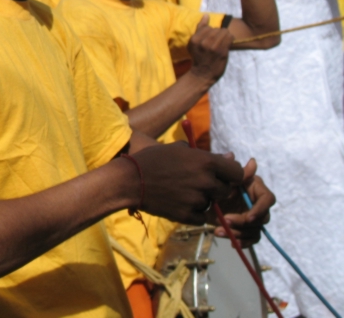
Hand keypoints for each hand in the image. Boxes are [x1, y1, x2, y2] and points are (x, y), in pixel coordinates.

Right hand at [129, 142, 244, 224]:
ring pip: (212, 203)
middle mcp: (206, 181)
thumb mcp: (178, 150)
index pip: (237, 172)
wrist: (130, 181)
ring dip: (203, 199)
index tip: (222, 174)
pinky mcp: (188, 216)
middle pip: (226, 190)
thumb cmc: (152, 160)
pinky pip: (201, 216)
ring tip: (182, 192)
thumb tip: (229, 156)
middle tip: (199, 184)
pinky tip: (179, 202)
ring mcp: (198, 200)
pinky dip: (193, 212)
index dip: (231, 173)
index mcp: (206, 162)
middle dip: (216, 188)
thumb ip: (205, 154)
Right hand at [187, 15, 233, 85]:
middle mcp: (203, 42)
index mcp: (194, 39)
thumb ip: (200, 29)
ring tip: (222, 43)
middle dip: (218, 34)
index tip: (210, 39)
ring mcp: (213, 47)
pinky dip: (230, 40)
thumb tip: (206, 15)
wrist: (202, 74)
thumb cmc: (198, 58)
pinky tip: (226, 45)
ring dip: (225, 36)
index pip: (208, 27)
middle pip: (217, 28)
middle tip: (217, 42)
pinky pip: (230, 38)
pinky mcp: (222, 51)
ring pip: (224, 32)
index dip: (211, 32)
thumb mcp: (194, 44)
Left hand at [214, 157, 273, 246]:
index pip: (268, 199)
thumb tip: (252, 161)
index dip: (260, 209)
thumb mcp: (224, 177)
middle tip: (225, 221)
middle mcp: (257, 204)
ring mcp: (252, 218)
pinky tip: (231, 242)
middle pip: (262, 219)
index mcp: (256, 189)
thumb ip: (238, 172)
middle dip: (243, 223)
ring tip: (218, 231)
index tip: (248, 216)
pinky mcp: (246, 229)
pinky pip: (250, 239)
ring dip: (239, 234)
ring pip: (256, 231)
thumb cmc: (215, 183)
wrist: (202, 196)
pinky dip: (242, 242)